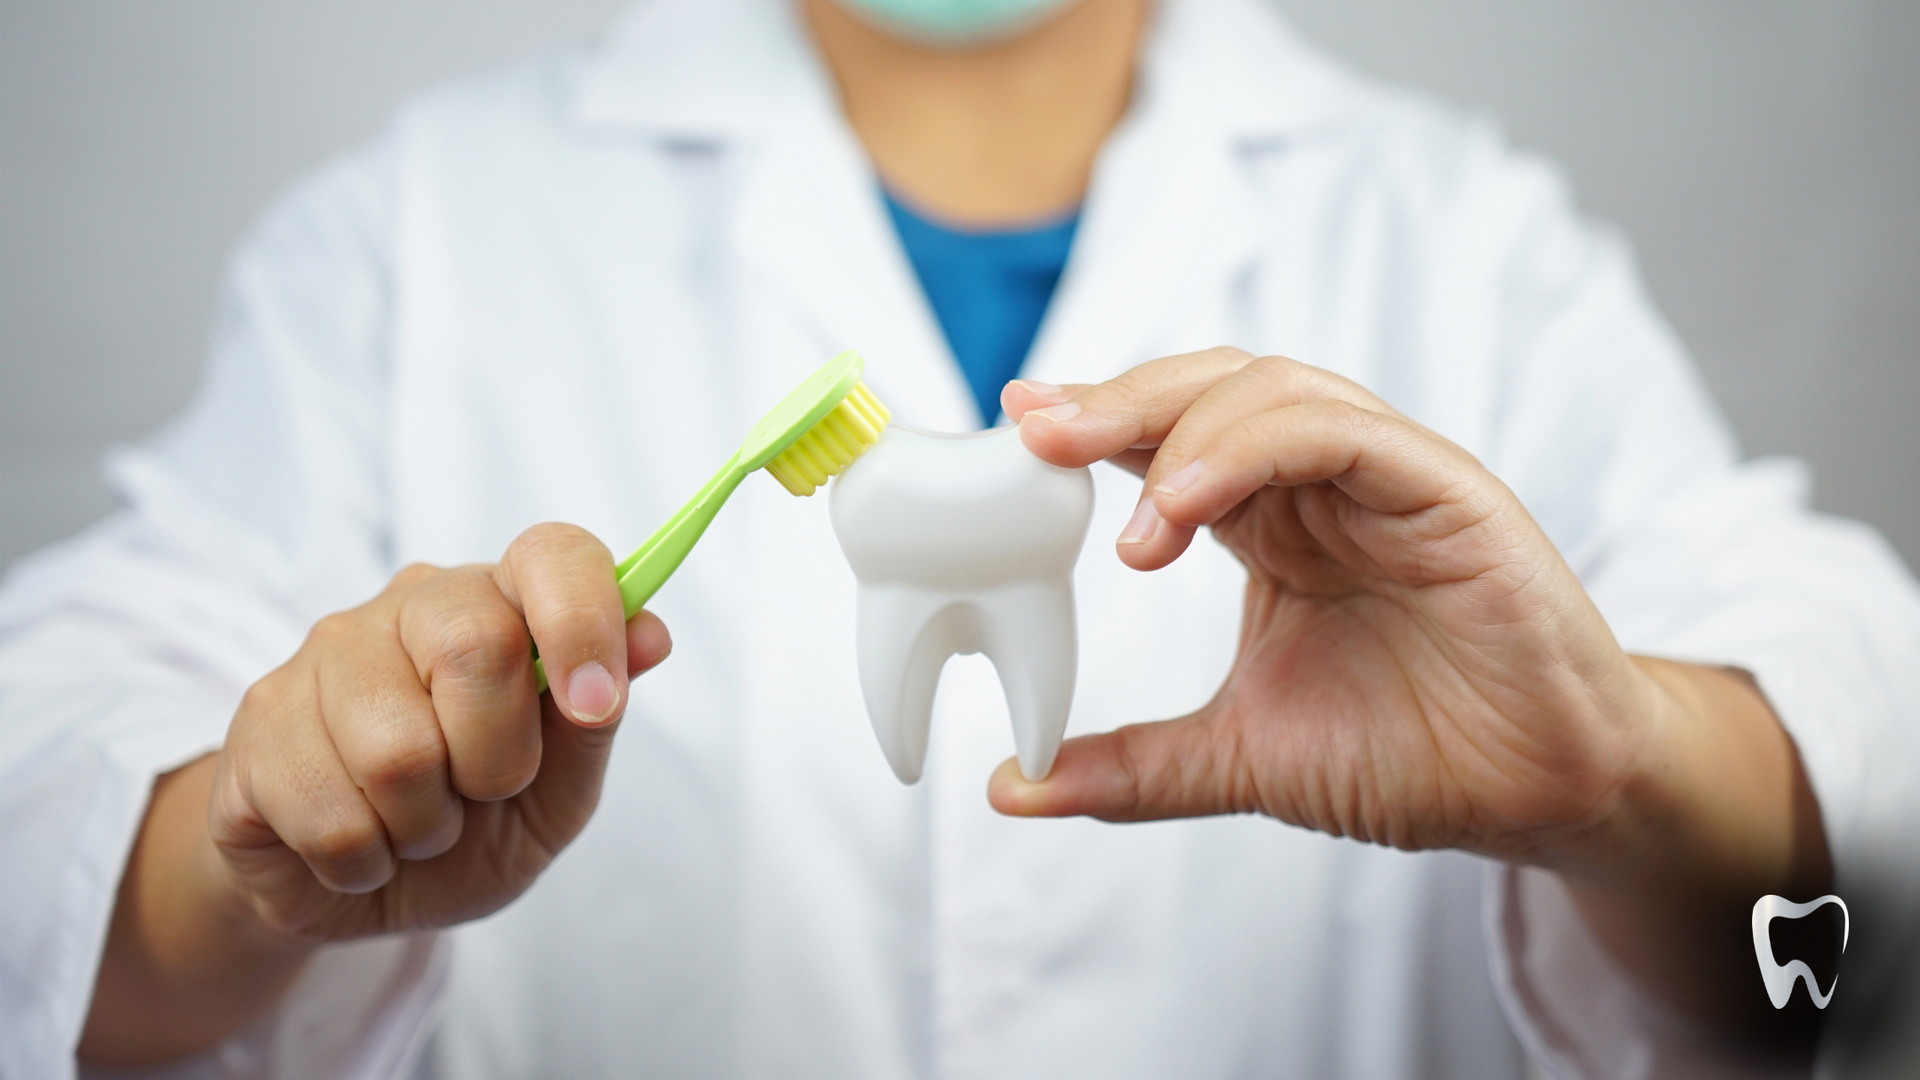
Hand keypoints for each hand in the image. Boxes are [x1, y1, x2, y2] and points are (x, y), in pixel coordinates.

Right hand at [211, 522, 668, 938]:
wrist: (357, 885)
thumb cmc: (473, 824)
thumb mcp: (559, 792)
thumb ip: (598, 717)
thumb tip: (652, 633)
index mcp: (499, 602)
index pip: (550, 554)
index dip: (583, 621)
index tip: (598, 704)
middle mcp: (408, 605)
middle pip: (475, 644)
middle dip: (500, 758)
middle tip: (485, 792)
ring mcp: (320, 656)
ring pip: (397, 751)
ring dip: (428, 825)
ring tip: (417, 824)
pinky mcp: (256, 726)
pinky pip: (331, 817)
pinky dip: (366, 861)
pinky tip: (361, 846)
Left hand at [990, 350, 1828, 1025]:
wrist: (1540, 795)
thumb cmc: (1416, 752)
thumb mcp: (1241, 758)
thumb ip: (1132, 766)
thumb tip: (1010, 787)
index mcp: (1272, 523)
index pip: (1169, 438)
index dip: (1092, 426)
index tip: (1013, 433)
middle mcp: (1324, 483)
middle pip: (1209, 389)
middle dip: (1118, 404)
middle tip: (1036, 438)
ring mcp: (1389, 478)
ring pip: (1275, 390)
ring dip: (1183, 431)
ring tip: (1129, 517)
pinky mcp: (1452, 493)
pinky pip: (1351, 434)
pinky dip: (1261, 448)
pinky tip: (1192, 506)